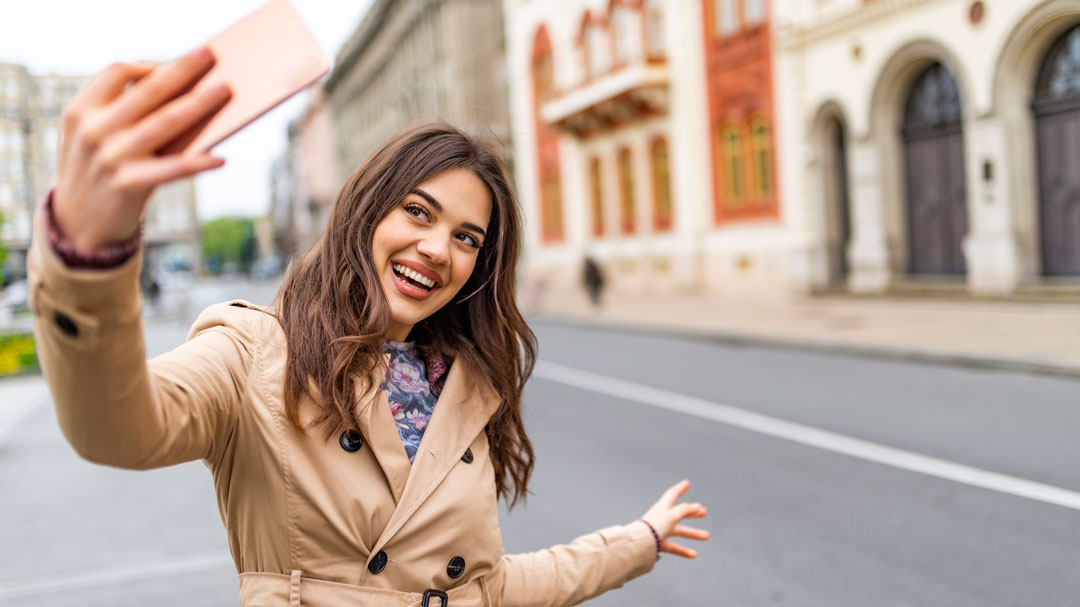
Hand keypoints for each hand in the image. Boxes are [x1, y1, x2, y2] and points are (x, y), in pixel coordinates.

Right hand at [54, 46, 230, 251]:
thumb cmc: (99, 171)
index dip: (147, 65)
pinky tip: (219, 158)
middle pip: (147, 91)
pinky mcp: (128, 184)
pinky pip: (172, 168)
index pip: (116, 72)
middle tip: (210, 55)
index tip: (174, 63)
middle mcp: (93, 130)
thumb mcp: (96, 136)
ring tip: (224, 91)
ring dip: (199, 105)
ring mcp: (110, 157)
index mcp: (82, 110)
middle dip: (182, 71)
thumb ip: (124, 114)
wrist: (78, 225)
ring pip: (164, 122)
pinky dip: (198, 162)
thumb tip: (185, 94)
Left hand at [639, 480, 708, 558]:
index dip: (680, 488)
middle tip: (704, 512)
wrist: (638, 545)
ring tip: (706, 535)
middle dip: (692, 512)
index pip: (672, 494)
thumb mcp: (671, 516)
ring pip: (679, 531)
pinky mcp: (658, 545)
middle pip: (679, 513)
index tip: (687, 483)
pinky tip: (693, 554)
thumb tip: (697, 506)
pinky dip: (683, 550)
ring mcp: (659, 532)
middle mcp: (661, 518)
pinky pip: (673, 547)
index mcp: (662, 508)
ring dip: (693, 533)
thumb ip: (685, 510)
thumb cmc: (654, 527)